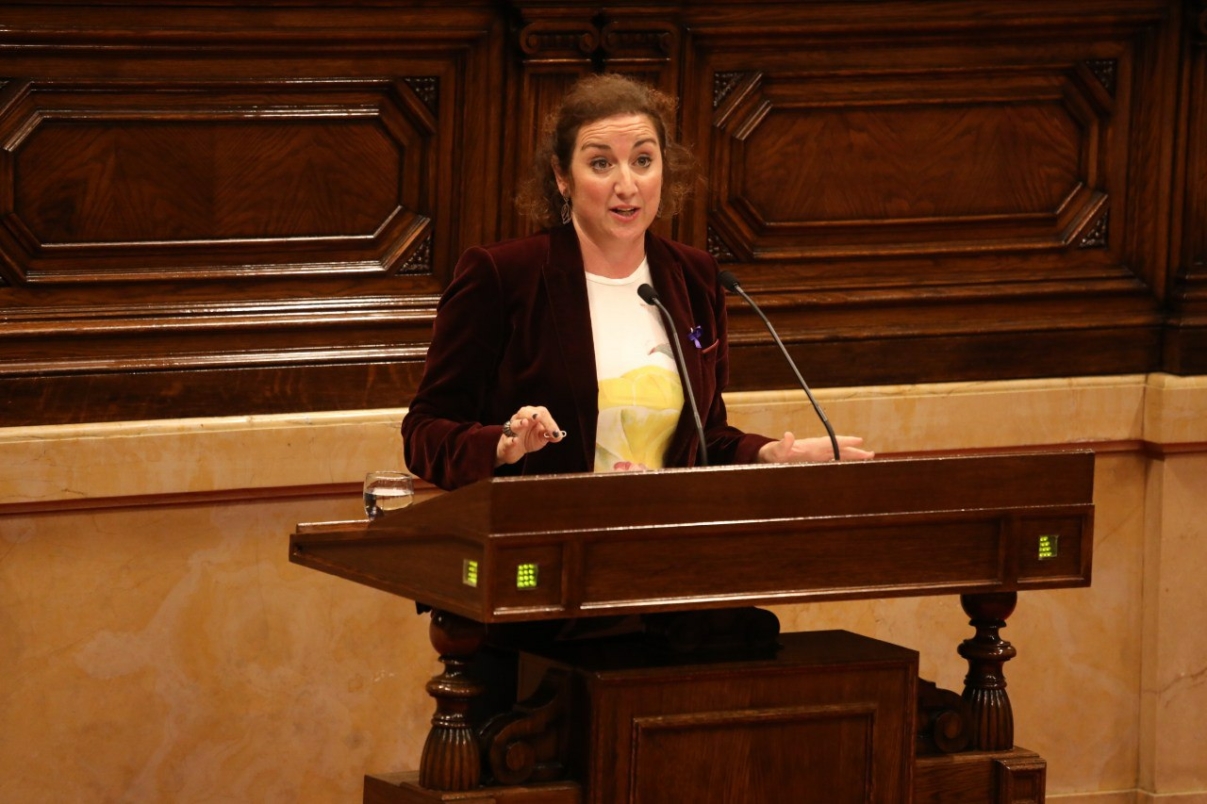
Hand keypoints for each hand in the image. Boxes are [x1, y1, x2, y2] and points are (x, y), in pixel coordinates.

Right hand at [495, 405, 567, 465]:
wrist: (514, 450)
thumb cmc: (530, 438)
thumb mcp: (541, 436)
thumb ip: (550, 435)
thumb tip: (558, 436)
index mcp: (531, 415)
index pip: (541, 413)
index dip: (549, 422)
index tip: (555, 433)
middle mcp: (520, 419)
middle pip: (525, 411)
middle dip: (531, 414)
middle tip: (538, 417)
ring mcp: (511, 430)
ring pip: (514, 424)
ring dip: (519, 423)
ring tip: (525, 423)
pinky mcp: (506, 441)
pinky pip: (507, 439)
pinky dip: (511, 440)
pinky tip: (515, 441)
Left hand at [757, 432, 873, 463]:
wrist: (766, 457)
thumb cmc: (771, 454)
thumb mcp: (776, 450)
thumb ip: (782, 444)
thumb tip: (788, 435)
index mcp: (810, 447)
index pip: (831, 442)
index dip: (844, 441)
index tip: (859, 440)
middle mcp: (815, 450)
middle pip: (838, 449)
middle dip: (854, 451)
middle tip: (871, 453)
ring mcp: (815, 456)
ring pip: (837, 455)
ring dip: (851, 457)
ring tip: (867, 458)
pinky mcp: (813, 462)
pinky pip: (830, 462)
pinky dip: (842, 463)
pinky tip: (850, 467)